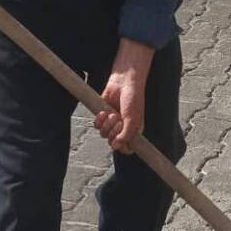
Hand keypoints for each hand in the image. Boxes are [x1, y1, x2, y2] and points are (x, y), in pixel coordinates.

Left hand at [95, 39, 153, 153]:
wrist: (123, 82)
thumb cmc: (133, 98)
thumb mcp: (133, 119)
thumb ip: (126, 135)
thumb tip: (116, 147)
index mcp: (134, 130)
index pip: (127, 148)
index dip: (123, 147)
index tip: (120, 141)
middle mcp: (122, 128)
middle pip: (113, 142)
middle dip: (114, 132)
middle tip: (118, 121)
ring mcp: (112, 122)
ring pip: (104, 134)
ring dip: (107, 124)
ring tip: (113, 114)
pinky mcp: (103, 116)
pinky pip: (97, 126)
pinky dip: (99, 119)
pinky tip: (104, 112)